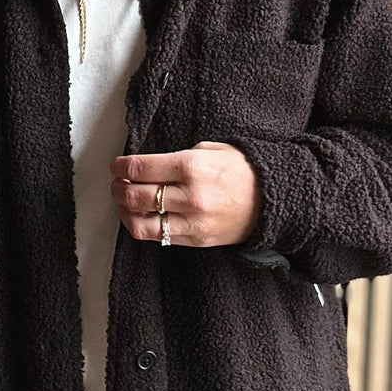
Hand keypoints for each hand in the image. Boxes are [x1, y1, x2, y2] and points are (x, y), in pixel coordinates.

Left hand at [110, 140, 261, 246]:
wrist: (274, 199)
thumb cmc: (242, 170)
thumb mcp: (210, 150)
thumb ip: (177, 158)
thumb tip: (146, 167)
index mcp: (191, 166)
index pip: (141, 169)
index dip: (121, 167)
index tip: (117, 166)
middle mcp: (189, 196)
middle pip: (135, 196)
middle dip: (118, 189)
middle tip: (117, 183)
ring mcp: (192, 221)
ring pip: (140, 224)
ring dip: (124, 212)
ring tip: (124, 203)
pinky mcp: (196, 240)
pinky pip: (158, 237)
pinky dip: (142, 227)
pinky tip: (140, 217)